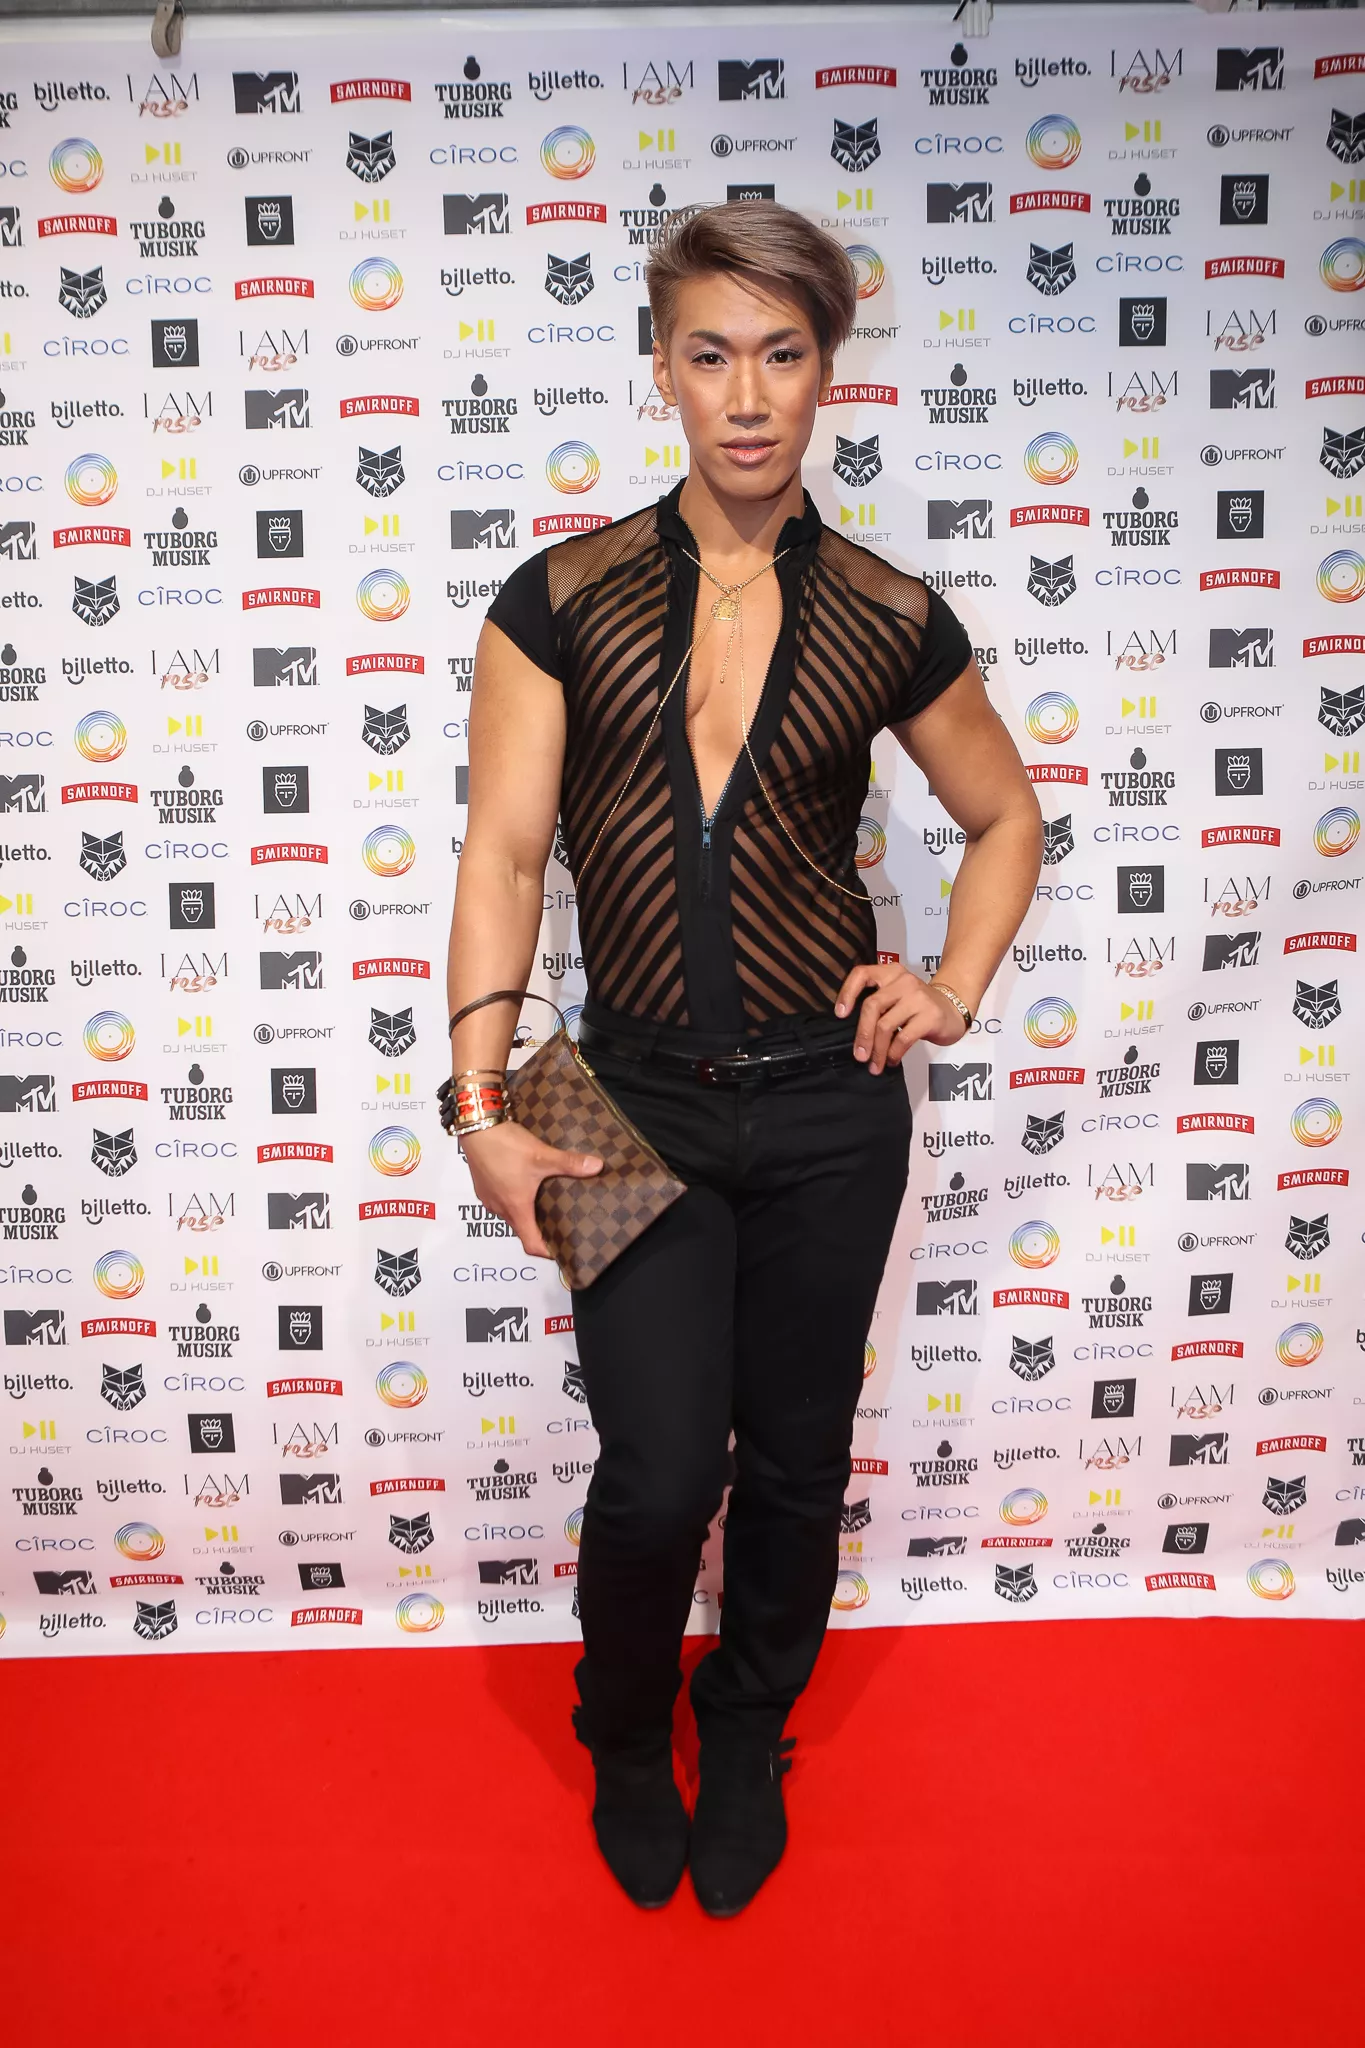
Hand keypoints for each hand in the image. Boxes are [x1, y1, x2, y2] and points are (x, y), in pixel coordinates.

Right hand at [458, 1119, 602, 1258]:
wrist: (476, 1126)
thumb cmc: (506, 1145)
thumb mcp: (542, 1155)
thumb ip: (569, 1163)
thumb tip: (597, 1166)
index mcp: (516, 1208)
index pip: (530, 1244)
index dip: (546, 1252)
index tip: (560, 1251)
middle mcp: (500, 1208)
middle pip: (521, 1230)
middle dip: (539, 1231)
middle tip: (560, 1224)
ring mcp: (488, 1197)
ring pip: (510, 1215)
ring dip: (525, 1213)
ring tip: (545, 1203)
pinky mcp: (483, 1185)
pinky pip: (500, 1201)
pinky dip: (513, 1200)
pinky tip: (524, 1185)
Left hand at [834, 963, 969, 1072]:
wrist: (954, 1008)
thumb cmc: (920, 1006)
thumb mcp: (897, 995)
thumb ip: (878, 1005)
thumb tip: (856, 1036)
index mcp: (891, 973)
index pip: (862, 974)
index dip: (847, 993)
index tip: (840, 1014)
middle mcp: (904, 981)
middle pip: (872, 1006)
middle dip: (863, 1034)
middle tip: (859, 1055)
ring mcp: (918, 997)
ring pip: (885, 1025)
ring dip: (877, 1050)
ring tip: (875, 1065)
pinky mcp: (930, 1016)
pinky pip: (903, 1038)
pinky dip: (893, 1053)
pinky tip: (891, 1060)